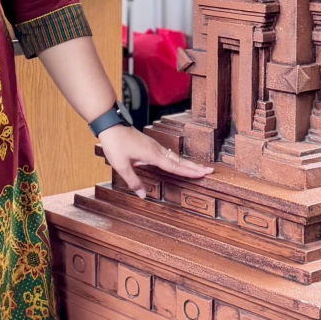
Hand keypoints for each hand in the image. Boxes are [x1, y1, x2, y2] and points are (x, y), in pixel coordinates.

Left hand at [97, 123, 211, 199]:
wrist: (111, 124)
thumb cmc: (115, 144)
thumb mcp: (121, 165)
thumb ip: (133, 181)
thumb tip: (143, 195)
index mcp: (153, 155)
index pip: (174, 166)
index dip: (188, 172)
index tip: (202, 174)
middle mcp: (156, 149)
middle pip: (179, 160)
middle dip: (194, 167)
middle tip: (209, 171)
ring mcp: (154, 146)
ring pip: (174, 156)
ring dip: (187, 163)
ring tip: (198, 168)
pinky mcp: (149, 144)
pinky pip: (167, 153)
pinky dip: (177, 159)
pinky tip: (177, 161)